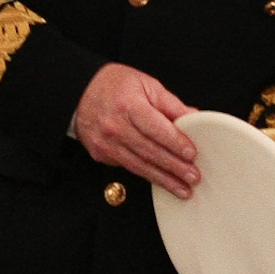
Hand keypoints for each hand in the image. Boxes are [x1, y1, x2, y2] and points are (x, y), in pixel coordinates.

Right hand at [72, 63, 198, 198]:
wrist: (80, 92)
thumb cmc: (116, 86)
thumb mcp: (147, 85)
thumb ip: (171, 104)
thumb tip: (194, 118)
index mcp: (128, 106)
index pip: (156, 129)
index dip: (175, 143)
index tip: (191, 154)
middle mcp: (114, 127)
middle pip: (149, 151)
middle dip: (174, 167)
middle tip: (193, 177)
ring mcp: (105, 143)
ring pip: (138, 166)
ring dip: (163, 179)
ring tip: (182, 188)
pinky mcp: (101, 154)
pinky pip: (127, 167)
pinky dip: (147, 175)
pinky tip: (162, 180)